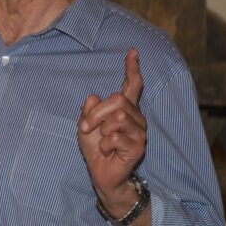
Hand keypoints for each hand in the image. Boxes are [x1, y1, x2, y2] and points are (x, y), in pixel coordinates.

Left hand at [77, 48, 147, 211]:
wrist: (101, 174)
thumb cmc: (96, 150)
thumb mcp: (86, 127)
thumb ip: (89, 111)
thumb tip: (93, 97)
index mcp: (124, 110)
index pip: (131, 86)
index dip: (132, 69)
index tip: (132, 51)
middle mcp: (136, 118)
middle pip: (118, 100)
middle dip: (96, 113)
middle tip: (85, 127)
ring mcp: (139, 132)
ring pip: (118, 117)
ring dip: (101, 130)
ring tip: (101, 142)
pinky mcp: (138, 147)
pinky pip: (117, 136)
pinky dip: (105, 144)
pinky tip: (107, 151)